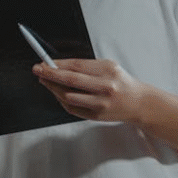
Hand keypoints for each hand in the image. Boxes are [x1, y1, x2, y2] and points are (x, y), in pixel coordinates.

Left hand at [33, 58, 147, 123]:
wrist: (139, 103)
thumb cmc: (120, 82)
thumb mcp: (108, 67)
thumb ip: (85, 66)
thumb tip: (58, 65)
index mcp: (107, 71)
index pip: (76, 66)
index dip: (57, 64)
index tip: (44, 62)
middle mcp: (105, 87)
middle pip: (71, 80)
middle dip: (50, 74)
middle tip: (37, 70)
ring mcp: (100, 103)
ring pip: (68, 96)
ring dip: (53, 88)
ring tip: (45, 81)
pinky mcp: (96, 116)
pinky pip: (72, 108)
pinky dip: (61, 100)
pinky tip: (57, 93)